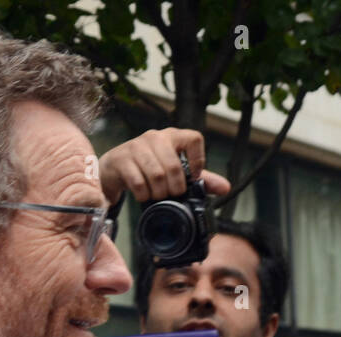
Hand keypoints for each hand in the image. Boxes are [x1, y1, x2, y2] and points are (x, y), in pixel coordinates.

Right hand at [98, 128, 230, 206]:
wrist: (115, 169)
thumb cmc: (149, 168)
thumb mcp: (177, 172)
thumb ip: (201, 180)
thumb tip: (225, 188)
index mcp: (173, 136)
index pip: (194, 138)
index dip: (197, 160)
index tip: (192, 177)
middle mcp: (156, 137)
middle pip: (174, 165)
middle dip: (175, 187)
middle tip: (172, 194)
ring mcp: (137, 146)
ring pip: (157, 175)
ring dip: (159, 193)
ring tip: (158, 196)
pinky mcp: (122, 159)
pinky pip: (138, 182)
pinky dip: (144, 195)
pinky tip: (144, 196)